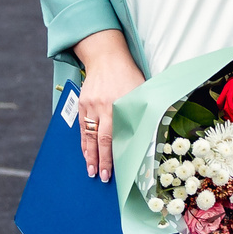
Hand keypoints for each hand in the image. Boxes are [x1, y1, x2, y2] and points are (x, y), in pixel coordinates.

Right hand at [73, 29, 144, 182]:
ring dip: (89, 155)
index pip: (114, 137)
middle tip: (101, 177)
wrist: (105, 56)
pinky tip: (85, 153)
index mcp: (118, 105)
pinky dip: (83, 141)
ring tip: (91, 170)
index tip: (115, 170)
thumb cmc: (127, 73)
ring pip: (88, 136)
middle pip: (100, 140)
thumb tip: (150, 130)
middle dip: (101, 161)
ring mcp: (90, 106)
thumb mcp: (141, 88)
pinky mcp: (82, 103)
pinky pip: (81, 127)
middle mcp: (102, 107)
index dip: (114, 155)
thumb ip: (142, 109)